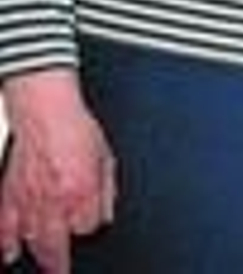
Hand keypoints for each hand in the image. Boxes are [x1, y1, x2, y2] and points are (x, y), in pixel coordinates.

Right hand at [0, 70, 116, 272]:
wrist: (45, 110)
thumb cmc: (76, 129)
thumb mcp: (106, 158)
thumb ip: (106, 191)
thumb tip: (105, 215)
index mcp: (82, 192)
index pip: (87, 228)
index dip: (89, 227)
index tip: (88, 224)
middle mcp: (53, 201)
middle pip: (55, 246)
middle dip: (60, 263)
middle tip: (61, 273)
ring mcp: (27, 199)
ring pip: (29, 240)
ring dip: (37, 255)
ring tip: (44, 266)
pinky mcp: (8, 193)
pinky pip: (3, 226)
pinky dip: (5, 243)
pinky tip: (8, 254)